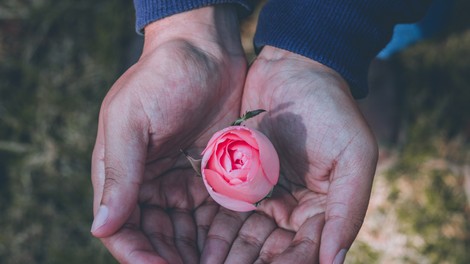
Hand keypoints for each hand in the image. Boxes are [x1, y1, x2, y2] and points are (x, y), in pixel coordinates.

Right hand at [90, 6, 246, 262]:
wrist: (205, 50)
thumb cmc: (162, 78)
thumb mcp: (131, 121)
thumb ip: (119, 173)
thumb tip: (100, 228)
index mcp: (121, 172)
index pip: (123, 228)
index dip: (139, 255)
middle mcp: (150, 183)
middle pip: (156, 237)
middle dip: (172, 258)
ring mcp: (181, 180)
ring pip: (185, 231)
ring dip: (197, 253)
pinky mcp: (211, 174)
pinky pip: (211, 212)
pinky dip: (218, 232)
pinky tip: (232, 246)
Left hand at [202, 46, 377, 262]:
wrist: (293, 68)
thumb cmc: (331, 108)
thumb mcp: (354, 156)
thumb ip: (348, 209)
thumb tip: (335, 262)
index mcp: (323, 208)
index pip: (306, 250)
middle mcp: (293, 208)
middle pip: (272, 250)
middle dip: (249, 263)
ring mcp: (265, 194)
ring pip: (245, 237)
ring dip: (227, 255)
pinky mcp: (239, 179)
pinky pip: (226, 211)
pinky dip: (214, 230)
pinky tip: (198, 245)